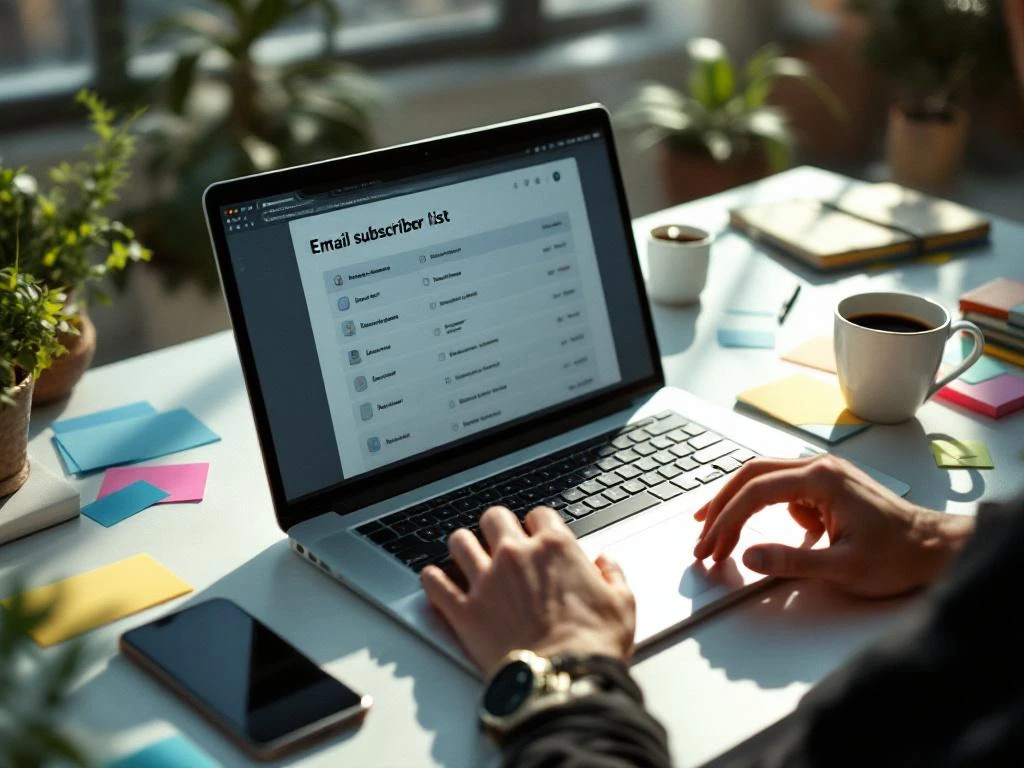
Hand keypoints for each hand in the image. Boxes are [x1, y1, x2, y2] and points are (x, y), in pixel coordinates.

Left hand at [420, 505, 635, 675]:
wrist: (562, 680)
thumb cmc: (592, 645)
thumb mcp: (621, 604)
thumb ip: (613, 575)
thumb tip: (606, 562)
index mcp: (555, 548)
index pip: (540, 514)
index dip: (539, 525)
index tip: (538, 535)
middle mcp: (516, 556)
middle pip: (494, 517)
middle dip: (498, 526)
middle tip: (501, 540)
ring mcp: (486, 581)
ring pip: (459, 541)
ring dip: (463, 545)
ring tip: (466, 554)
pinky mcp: (464, 611)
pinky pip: (435, 584)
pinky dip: (432, 579)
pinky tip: (434, 578)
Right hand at [693, 455, 973, 597]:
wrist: (936, 548)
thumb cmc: (898, 556)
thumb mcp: (842, 567)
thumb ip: (791, 562)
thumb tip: (748, 556)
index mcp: (821, 479)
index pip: (755, 491)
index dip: (726, 519)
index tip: (709, 545)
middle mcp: (819, 467)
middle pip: (751, 474)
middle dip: (721, 505)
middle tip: (701, 535)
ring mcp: (823, 474)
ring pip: (763, 478)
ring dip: (737, 503)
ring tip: (716, 531)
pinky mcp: (827, 486)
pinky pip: (782, 490)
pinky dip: (762, 507)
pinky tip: (764, 531)